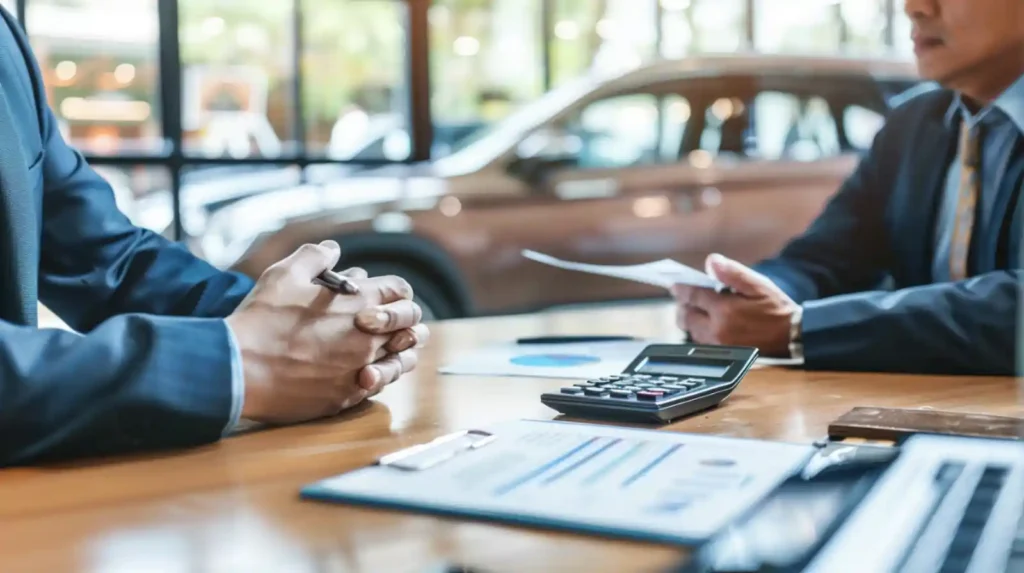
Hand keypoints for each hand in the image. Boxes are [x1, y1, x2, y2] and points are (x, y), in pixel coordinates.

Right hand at [226, 241, 428, 424]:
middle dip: (404, 320)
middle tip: (391, 322)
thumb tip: (333, 250)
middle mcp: (369, 337)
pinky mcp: (347, 395)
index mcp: (359, 302)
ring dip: (399, 351)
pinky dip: (378, 375)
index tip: (383, 296)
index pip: (400, 291)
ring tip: (389, 348)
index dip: (394, 291)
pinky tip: (366, 370)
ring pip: (401, 360)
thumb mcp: (285, 274)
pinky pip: (379, 385)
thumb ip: (315, 257)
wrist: (240, 369)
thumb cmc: (261, 320)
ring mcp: (360, 368)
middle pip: (410, 325)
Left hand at [671, 254, 798, 356]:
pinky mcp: (723, 354)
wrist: (793, 337)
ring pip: (691, 331)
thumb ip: (732, 273)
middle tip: (687, 296)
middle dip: (684, 305)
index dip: (681, 288)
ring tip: (699, 308)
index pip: (692, 296)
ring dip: (691, 319)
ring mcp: (719, 345)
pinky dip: (700, 331)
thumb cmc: (777, 309)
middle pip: (685, 317)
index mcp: (725, 310)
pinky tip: (709, 322)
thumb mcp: (758, 285)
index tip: (674, 284)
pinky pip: (701, 341)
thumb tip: (710, 261)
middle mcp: (717, 330)